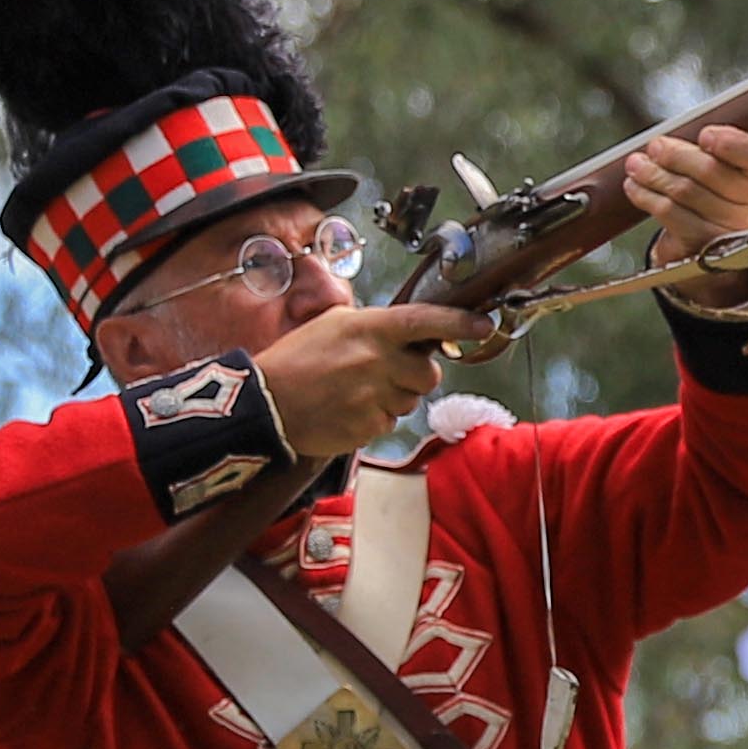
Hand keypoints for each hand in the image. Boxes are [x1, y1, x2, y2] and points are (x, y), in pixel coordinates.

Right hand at [260, 300, 471, 460]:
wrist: (264, 404)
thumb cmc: (296, 360)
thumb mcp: (333, 325)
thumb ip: (375, 326)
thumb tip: (410, 333)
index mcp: (370, 330)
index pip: (425, 321)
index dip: (458, 323)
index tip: (483, 325)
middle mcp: (376, 361)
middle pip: (429, 374)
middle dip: (415, 376)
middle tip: (386, 373)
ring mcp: (373, 397)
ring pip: (409, 402)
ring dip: (393, 398)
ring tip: (354, 391)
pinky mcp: (368, 427)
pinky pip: (388, 424)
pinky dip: (373, 419)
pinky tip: (347, 410)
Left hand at [623, 120, 747, 276]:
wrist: (714, 238)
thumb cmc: (720, 189)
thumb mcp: (729, 162)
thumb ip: (714, 146)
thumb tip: (667, 142)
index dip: (730, 144)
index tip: (704, 135)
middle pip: (711, 172)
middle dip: (676, 155)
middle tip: (655, 146)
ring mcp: (735, 230)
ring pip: (684, 191)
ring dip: (653, 174)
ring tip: (637, 165)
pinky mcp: (706, 247)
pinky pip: (670, 214)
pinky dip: (646, 196)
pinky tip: (636, 187)